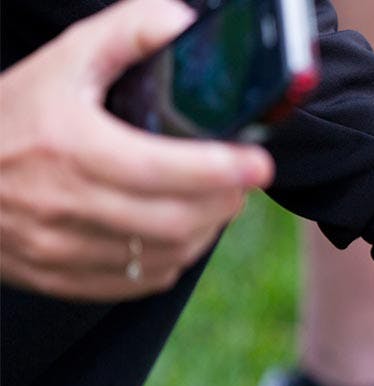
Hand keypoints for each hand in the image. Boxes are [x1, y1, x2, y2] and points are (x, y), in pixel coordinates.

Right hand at [0, 0, 273, 300]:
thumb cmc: (10, 118)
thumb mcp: (59, 64)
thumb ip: (122, 35)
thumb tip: (180, 23)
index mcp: (67, 147)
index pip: (157, 168)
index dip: (218, 169)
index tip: (257, 163)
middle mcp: (64, 204)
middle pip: (174, 220)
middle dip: (224, 200)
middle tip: (241, 179)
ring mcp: (62, 248)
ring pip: (164, 254)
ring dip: (205, 228)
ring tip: (216, 199)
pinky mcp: (63, 278)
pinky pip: (140, 280)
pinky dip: (174, 256)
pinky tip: (180, 229)